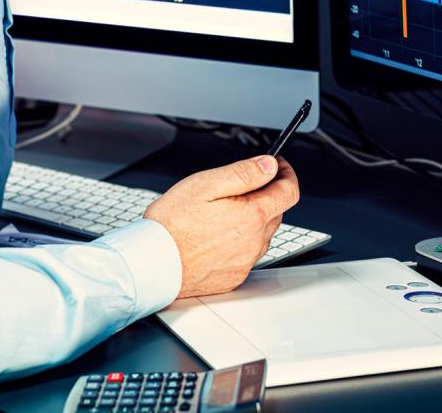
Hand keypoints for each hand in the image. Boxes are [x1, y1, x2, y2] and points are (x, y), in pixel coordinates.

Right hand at [144, 156, 299, 298]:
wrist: (152, 264)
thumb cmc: (172, 224)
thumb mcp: (206, 184)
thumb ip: (243, 173)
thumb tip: (269, 165)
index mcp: (252, 215)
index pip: (289, 191)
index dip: (286, 174)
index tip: (278, 166)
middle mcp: (254, 241)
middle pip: (276, 212)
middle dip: (265, 195)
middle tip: (238, 188)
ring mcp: (245, 261)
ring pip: (262, 234)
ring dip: (253, 220)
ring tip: (220, 213)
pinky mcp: (234, 276)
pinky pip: (247, 254)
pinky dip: (240, 242)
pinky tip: (215, 236)